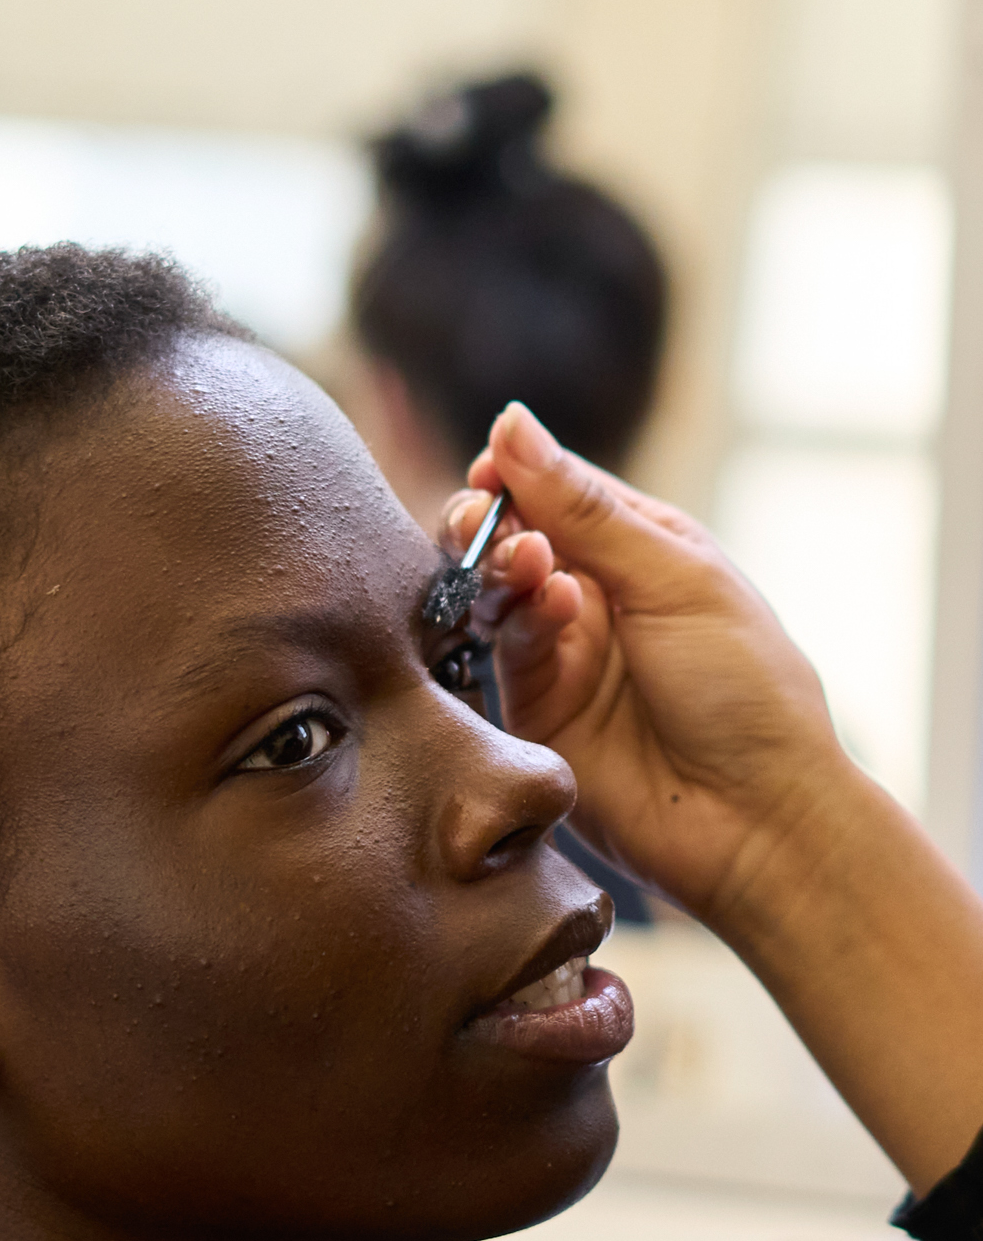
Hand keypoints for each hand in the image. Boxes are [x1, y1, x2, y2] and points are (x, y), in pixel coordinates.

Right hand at [447, 403, 843, 931]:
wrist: (758, 820)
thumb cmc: (746, 689)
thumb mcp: (676, 576)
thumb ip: (585, 506)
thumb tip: (512, 420)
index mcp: (642, 548)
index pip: (556, 488)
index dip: (516, 473)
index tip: (493, 469)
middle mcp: (595, 597)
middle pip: (510, 538)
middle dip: (487, 522)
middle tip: (482, 521)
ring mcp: (563, 655)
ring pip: (494, 593)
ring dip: (499, 567)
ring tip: (527, 564)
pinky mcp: (535, 712)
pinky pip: (504, 651)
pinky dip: (519, 620)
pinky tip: (553, 608)